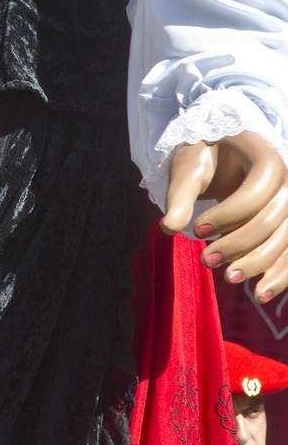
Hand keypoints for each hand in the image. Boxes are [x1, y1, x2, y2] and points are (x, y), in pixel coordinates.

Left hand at [162, 130, 287, 302]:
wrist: (222, 151)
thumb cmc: (203, 156)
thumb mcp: (187, 167)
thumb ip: (180, 195)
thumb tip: (169, 227)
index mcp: (265, 158)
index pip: (256, 192)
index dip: (229, 215)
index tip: (197, 229)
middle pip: (273, 220)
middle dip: (239, 244)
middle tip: (206, 261)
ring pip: (286, 240)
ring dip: (259, 264)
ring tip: (229, 278)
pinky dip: (279, 274)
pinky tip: (261, 293)